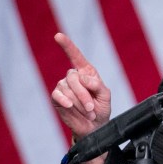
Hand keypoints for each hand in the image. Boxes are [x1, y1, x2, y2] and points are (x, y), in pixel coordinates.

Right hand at [51, 33, 111, 163]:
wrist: (94, 127)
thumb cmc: (101, 110)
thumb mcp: (105, 96)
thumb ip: (97, 85)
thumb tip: (83, 78)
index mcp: (87, 73)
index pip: (75, 56)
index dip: (67, 46)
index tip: (58, 36)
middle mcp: (73, 77)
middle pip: (73, 77)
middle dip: (84, 94)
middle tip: (92, 108)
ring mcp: (63, 88)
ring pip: (67, 88)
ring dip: (79, 102)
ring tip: (88, 112)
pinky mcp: (57, 99)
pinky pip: (58, 95)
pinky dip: (65, 101)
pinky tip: (70, 106)